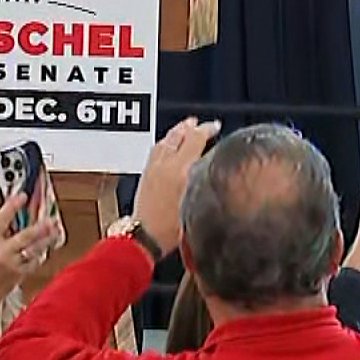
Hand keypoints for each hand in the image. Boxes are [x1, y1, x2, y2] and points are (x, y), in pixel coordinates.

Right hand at [0, 192, 60, 346]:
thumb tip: (5, 226)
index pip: (2, 220)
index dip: (13, 206)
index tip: (22, 196)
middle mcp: (2, 254)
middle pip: (26, 236)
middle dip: (40, 226)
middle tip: (50, 218)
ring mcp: (13, 265)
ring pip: (35, 249)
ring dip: (47, 239)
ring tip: (55, 230)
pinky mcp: (20, 275)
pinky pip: (33, 262)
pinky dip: (39, 254)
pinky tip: (44, 248)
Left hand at [133, 118, 220, 256]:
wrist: (144, 236)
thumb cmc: (171, 229)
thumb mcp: (197, 205)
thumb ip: (205, 182)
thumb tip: (213, 169)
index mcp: (181, 170)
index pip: (195, 139)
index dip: (206, 130)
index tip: (215, 126)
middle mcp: (165, 165)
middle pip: (178, 136)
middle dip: (189, 127)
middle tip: (198, 123)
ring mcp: (153, 168)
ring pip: (164, 141)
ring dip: (175, 132)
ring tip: (182, 129)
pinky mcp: (145, 175)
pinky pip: (155, 150)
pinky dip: (164, 143)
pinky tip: (165, 146)